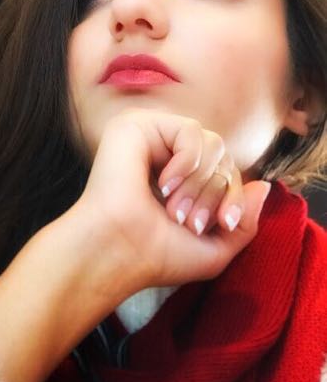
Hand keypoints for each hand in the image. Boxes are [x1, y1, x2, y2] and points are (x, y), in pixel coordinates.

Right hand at [70, 107, 271, 299]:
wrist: (119, 252)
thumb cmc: (157, 255)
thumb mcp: (216, 248)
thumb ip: (245, 220)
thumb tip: (263, 185)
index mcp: (177, 178)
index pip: (224, 172)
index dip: (233, 197)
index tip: (221, 226)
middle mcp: (163, 154)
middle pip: (223, 157)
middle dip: (216, 193)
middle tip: (188, 221)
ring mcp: (150, 138)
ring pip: (212, 143)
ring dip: (201, 182)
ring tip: (173, 207)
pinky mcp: (138, 126)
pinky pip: (191, 131)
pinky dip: (188, 162)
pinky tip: (164, 184)